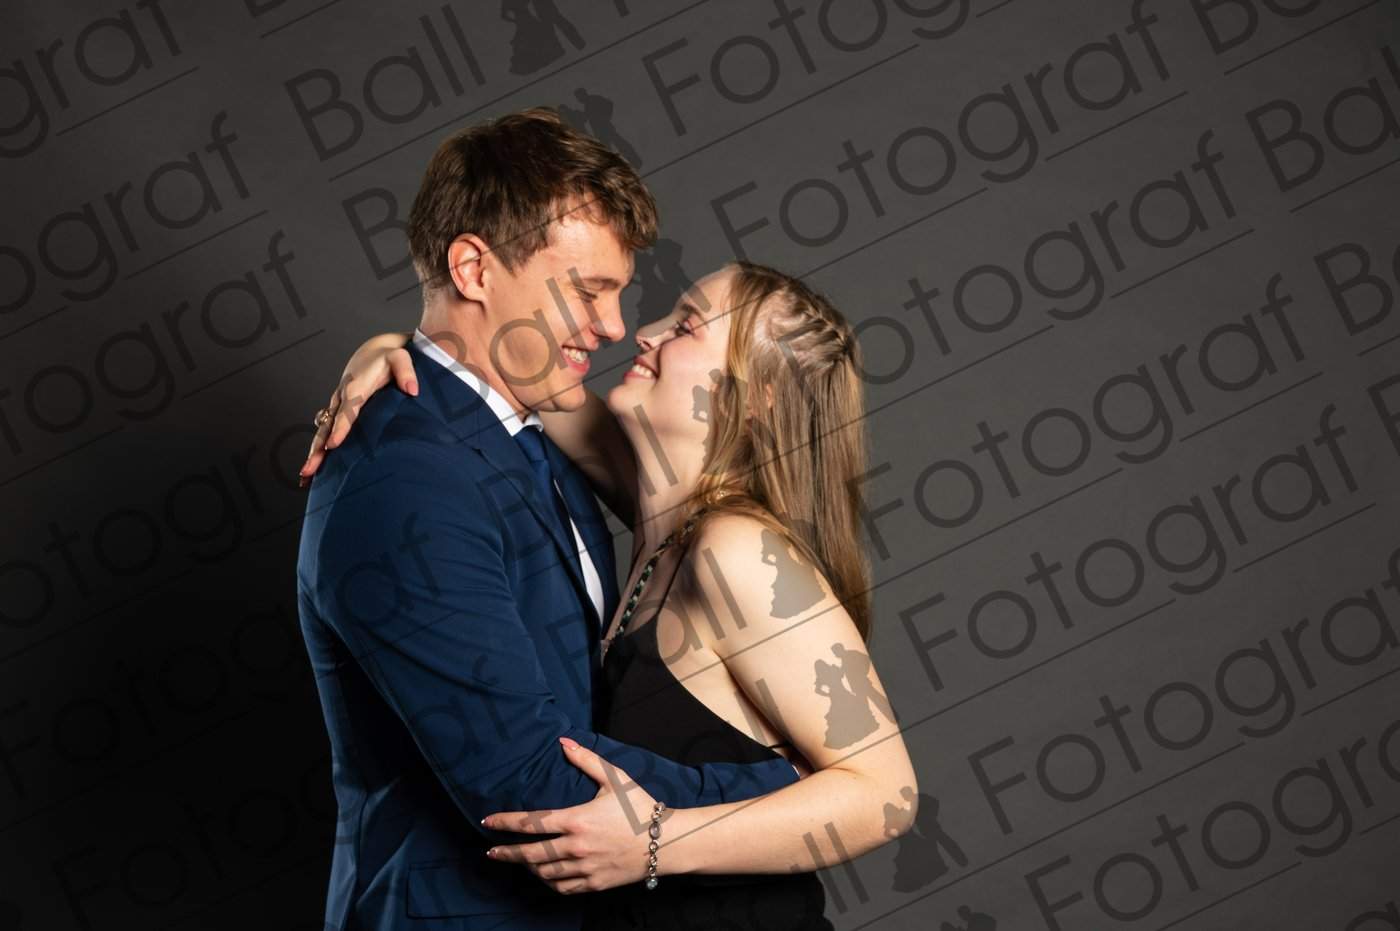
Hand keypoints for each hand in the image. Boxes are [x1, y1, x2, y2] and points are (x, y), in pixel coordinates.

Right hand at [298, 332, 414, 483]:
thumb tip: (413, 391)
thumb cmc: (389, 357)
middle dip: (318, 448)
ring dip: (314, 452)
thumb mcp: (401, 358)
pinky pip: (326, 431)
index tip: (333, 444)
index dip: (340, 427)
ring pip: (322, 431)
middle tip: (310, 469)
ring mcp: (338, 405)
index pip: (347, 410)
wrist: (375, 351)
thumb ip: (407, 372)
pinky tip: (315, 469)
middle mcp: (342, 397)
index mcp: (356, 387)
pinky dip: (318, 448)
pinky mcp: (338, 411)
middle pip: (327, 426)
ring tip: (306, 476)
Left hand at [482, 737, 664, 893]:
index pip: (530, 823)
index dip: (505, 823)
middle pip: (529, 854)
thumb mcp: (615, 779)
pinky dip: (548, 882)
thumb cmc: (640, 808)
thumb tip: (563, 741)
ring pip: (544, 873)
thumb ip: (586, 759)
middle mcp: (575, 847)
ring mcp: (584, 868)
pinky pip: (562, 887)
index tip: (488, 823)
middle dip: (506, 853)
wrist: (665, 842)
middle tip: (492, 853)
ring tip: (519, 860)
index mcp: (576, 820)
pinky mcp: (594, 884)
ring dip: (527, 867)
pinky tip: (544, 876)